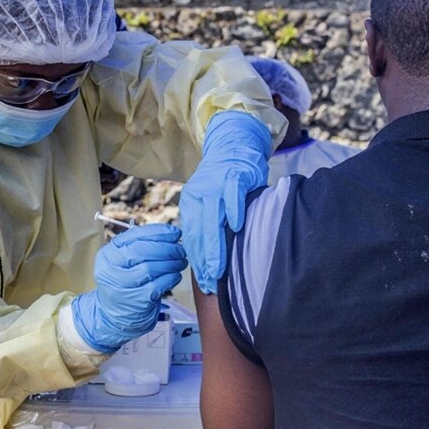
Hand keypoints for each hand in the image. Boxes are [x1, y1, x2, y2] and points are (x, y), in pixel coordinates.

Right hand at [72, 224, 186, 352]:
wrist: (115, 315)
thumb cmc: (125, 283)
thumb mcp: (124, 262)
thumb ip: (142, 246)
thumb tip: (171, 235)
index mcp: (108, 255)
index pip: (134, 236)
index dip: (158, 232)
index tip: (174, 233)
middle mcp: (111, 270)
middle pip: (142, 252)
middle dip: (167, 248)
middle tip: (180, 250)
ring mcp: (122, 287)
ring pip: (150, 268)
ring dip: (171, 263)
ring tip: (180, 262)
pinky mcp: (136, 302)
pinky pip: (157, 286)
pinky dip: (170, 278)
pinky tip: (175, 276)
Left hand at [180, 112, 271, 294]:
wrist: (233, 145)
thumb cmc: (224, 182)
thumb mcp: (210, 203)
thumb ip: (208, 227)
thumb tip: (210, 261)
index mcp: (191, 204)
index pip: (191, 238)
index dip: (197, 261)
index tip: (204, 283)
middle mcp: (199, 195)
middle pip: (199, 232)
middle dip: (204, 260)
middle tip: (210, 282)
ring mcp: (216, 185)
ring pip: (213, 219)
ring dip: (216, 244)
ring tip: (219, 267)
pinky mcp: (234, 176)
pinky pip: (232, 197)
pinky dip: (233, 212)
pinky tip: (237, 227)